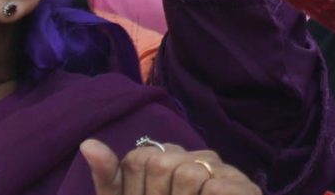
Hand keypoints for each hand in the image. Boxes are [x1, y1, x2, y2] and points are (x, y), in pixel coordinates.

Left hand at [80, 137, 257, 194]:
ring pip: (189, 172)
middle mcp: (198, 159)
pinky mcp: (247, 189)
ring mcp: (225, 173)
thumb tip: (87, 143)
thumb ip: (110, 178)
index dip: (134, 191)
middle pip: (162, 163)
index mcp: (169, 160)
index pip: (139, 158)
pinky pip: (217, 187)